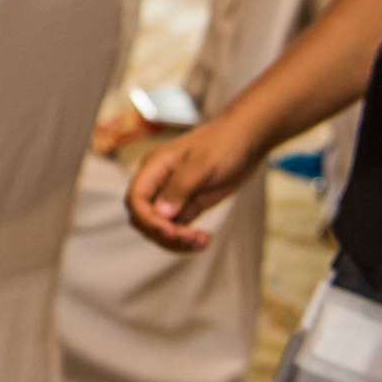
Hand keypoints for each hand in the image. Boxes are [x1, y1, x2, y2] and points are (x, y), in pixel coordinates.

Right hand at [124, 114, 264, 252]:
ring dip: (177, 240)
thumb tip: (160, 214)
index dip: (147, 219)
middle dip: (163, 233)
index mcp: (154, 168)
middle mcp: (158, 183)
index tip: (170, 231)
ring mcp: (173, 195)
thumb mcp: (202, 165)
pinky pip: (178, 228)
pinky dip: (187, 239)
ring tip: (202, 241)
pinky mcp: (189, 204)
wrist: (246, 140)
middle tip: (192, 238)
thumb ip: (180, 188)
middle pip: (144, 217)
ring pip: (161, 227)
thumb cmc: (223, 145)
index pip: (135, 199)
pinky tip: (205, 239)